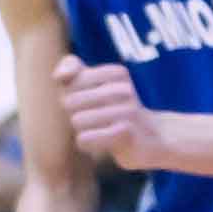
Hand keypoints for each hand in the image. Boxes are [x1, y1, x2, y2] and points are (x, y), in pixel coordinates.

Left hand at [56, 57, 173, 171]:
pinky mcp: (124, 134)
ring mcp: (126, 111)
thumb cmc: (116, 111)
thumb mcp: (96, 83)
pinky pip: (83, 138)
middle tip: (98, 120)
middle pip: (69, 101)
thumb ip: (73, 68)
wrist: (153, 140)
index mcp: (117, 73)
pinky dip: (88, 143)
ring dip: (84, 130)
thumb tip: (59, 76)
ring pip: (76, 121)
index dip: (73, 96)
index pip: (70, 83)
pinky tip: (105, 142)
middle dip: (76, 114)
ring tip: (104, 130)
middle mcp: (123, 89)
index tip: (95, 103)